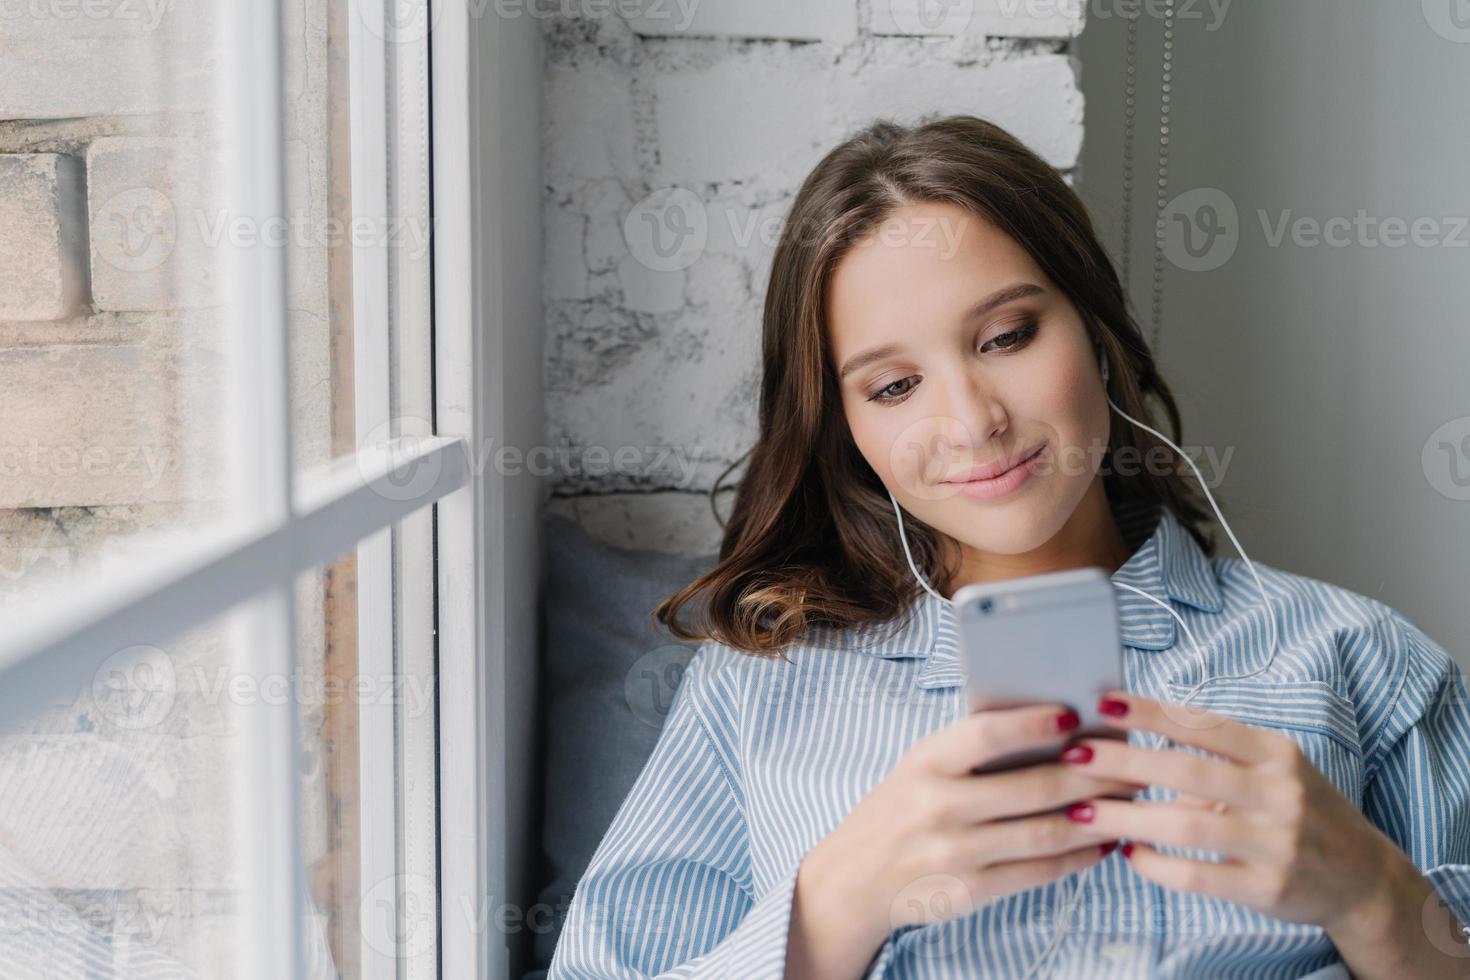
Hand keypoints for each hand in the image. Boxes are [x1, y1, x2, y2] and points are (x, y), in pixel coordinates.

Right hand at [786, 702, 1135, 977]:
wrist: (853, 879)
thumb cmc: (901, 808)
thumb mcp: (922, 766)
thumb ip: (973, 748)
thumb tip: (1055, 726)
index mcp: (926, 762)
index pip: (984, 734)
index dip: (1032, 724)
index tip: (1074, 714)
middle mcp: (939, 806)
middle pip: (1033, 788)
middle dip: (1094, 776)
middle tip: (1134, 764)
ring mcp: (955, 852)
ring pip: (1045, 833)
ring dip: (1097, 817)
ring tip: (1129, 801)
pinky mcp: (970, 890)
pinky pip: (1038, 872)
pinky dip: (1078, 857)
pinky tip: (1102, 842)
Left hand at [1057, 689, 1412, 932]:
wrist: (1363, 878)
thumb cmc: (1298, 810)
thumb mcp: (1272, 770)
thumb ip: (1213, 754)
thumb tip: (1130, 735)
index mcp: (1276, 753)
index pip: (1204, 724)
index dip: (1151, 712)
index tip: (1102, 703)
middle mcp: (1279, 793)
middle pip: (1187, 771)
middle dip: (1123, 761)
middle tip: (1074, 756)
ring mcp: (1275, 842)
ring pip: (1185, 825)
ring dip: (1126, 818)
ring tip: (1081, 812)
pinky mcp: (1267, 888)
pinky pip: (1197, 876)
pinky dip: (1156, 865)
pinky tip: (1128, 854)